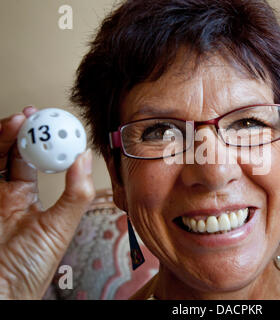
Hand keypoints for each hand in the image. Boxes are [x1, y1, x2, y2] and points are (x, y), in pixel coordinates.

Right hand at [0, 107, 94, 298]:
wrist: (2, 288)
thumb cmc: (31, 265)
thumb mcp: (60, 225)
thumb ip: (74, 192)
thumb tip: (86, 157)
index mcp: (28, 199)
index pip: (35, 162)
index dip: (43, 143)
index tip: (55, 125)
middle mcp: (5, 193)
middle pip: (10, 153)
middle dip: (22, 131)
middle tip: (34, 113)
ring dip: (6, 134)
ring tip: (21, 119)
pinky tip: (7, 133)